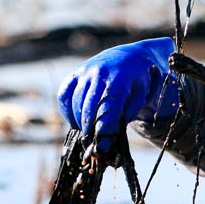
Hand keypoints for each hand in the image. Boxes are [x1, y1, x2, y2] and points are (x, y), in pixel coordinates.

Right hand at [56, 38, 179, 150]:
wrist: (128, 57)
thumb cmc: (137, 82)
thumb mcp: (141, 97)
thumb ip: (128, 114)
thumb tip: (110, 135)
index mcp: (120, 79)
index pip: (108, 107)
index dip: (104, 128)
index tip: (103, 146)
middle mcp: (100, 73)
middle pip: (88, 107)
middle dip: (89, 129)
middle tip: (93, 143)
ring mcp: (85, 72)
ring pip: (74, 102)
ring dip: (78, 122)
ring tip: (86, 133)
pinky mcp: (74, 73)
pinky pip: (64, 95)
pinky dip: (66, 111)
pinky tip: (75, 120)